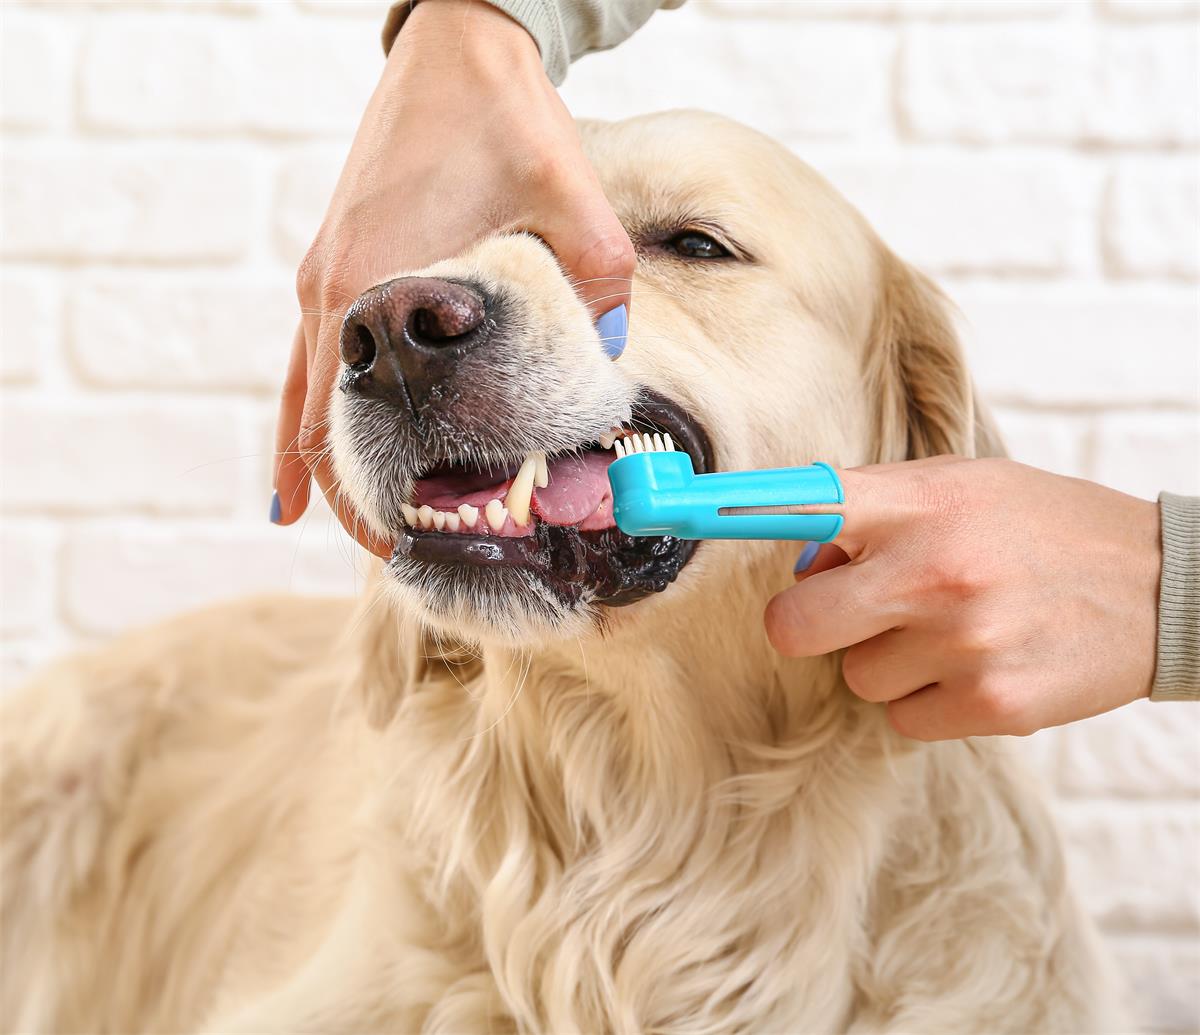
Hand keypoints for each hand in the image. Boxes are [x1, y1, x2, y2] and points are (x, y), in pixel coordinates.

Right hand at [272, 0, 634, 554]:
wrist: (453, 43)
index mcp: (376, 285)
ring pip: (306, 397)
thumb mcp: (568, 191)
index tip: (411, 540)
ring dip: (327, 463)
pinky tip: (305, 458)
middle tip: (399, 552)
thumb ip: (596, 275)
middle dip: (355, 496)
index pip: (354, 420)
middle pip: (323, 425)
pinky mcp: (335, 261)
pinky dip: (309, 413)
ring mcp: (325, 276)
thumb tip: (611, 353)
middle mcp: (334, 292)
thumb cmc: (500, 113)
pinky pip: (309, 358)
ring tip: (348, 529)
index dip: (377, 491)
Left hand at [764, 457, 1161, 739]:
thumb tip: (798, 555)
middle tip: (857, 611)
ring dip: (888, 661)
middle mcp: (934, 569)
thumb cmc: (1042, 530)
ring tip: (954, 630)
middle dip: (811, 625)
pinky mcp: (991, 704)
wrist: (1164, 587)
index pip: (801, 504)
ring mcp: (962, 641)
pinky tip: (978, 666)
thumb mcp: (963, 488)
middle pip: (794, 625)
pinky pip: (901, 718)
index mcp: (921, 503)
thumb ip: (873, 510)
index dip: (726, 511)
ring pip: (854, 677)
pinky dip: (928, 701)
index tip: (671, 508)